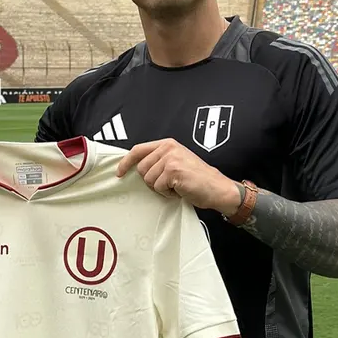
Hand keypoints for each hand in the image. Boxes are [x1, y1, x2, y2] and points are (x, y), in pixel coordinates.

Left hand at [116, 138, 241, 214]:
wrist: (217, 188)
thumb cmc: (198, 178)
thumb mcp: (177, 161)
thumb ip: (159, 160)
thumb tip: (136, 168)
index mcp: (168, 144)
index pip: (138, 150)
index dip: (126, 162)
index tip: (120, 172)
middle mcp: (168, 148)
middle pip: (141, 168)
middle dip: (152, 180)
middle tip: (169, 183)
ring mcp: (170, 159)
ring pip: (148, 179)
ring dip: (161, 188)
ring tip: (176, 185)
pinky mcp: (173, 171)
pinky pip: (158, 187)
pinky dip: (168, 193)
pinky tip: (180, 189)